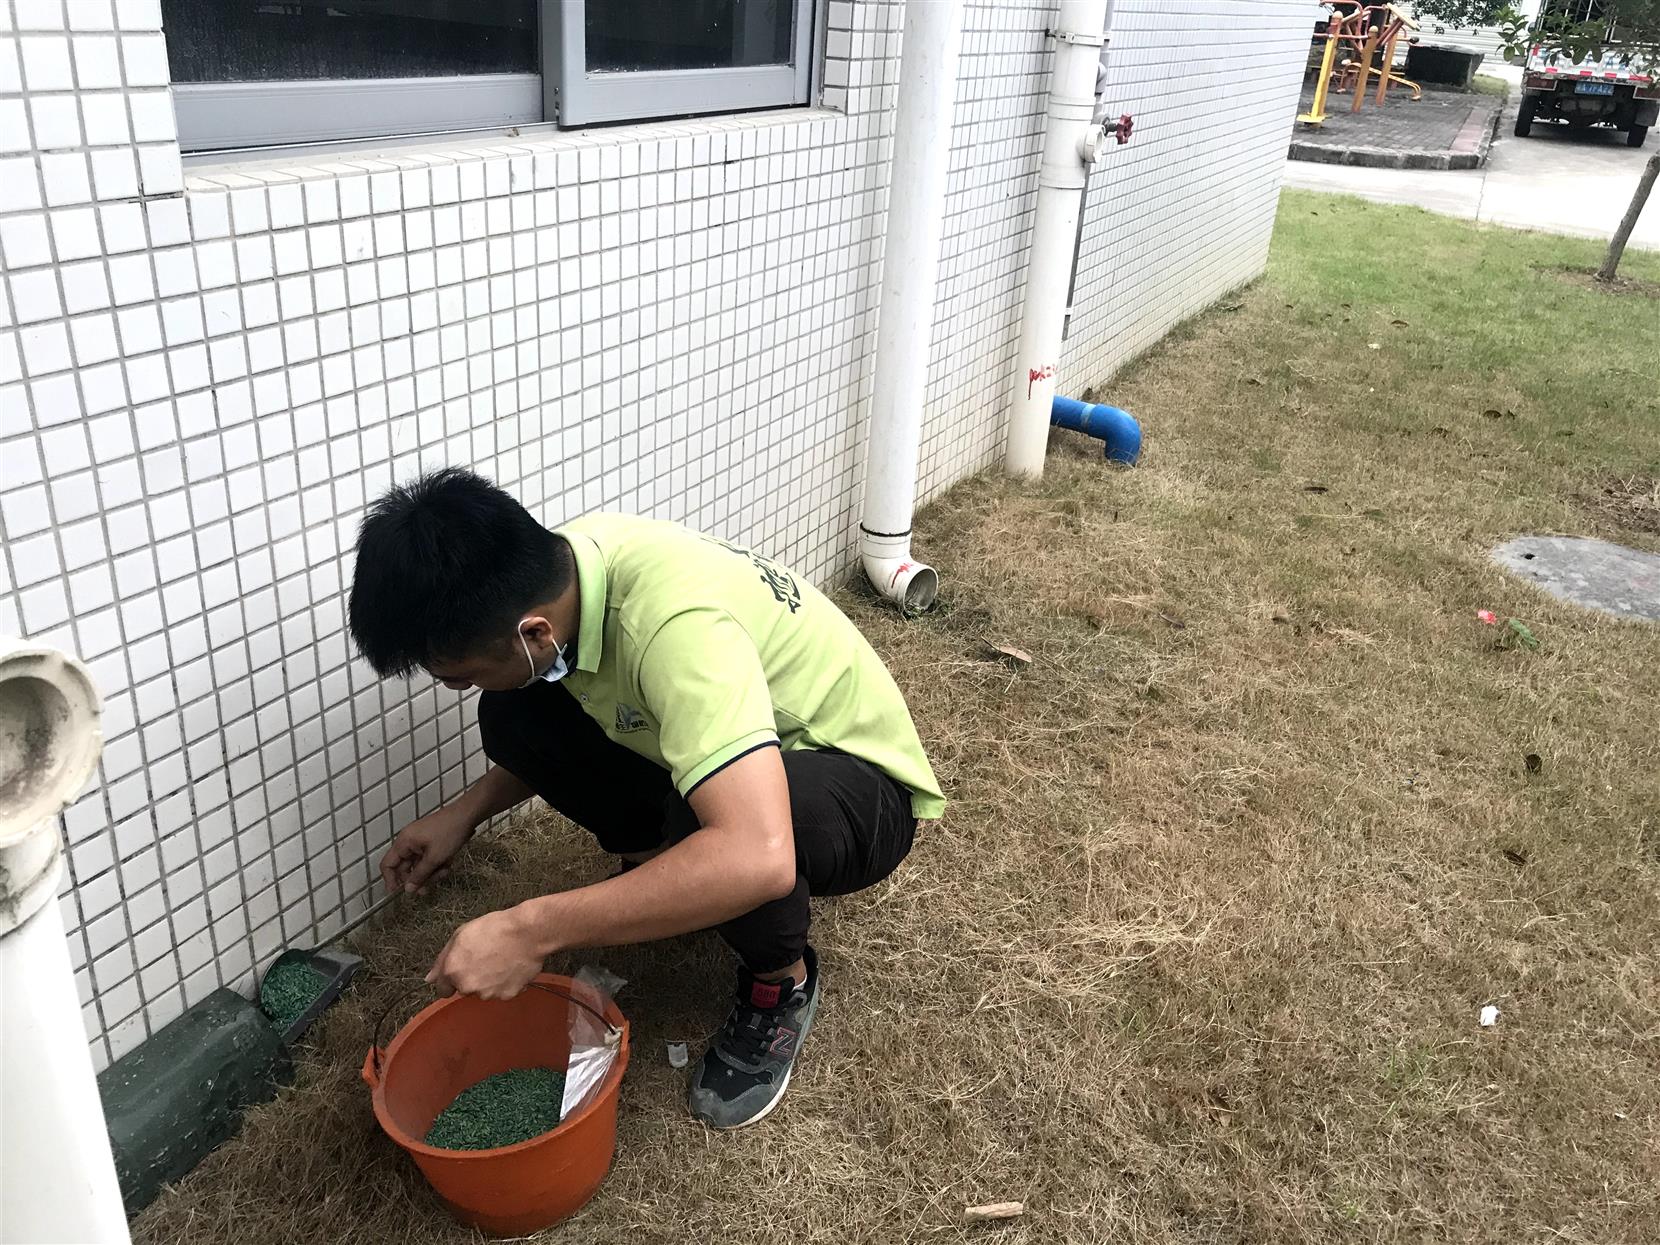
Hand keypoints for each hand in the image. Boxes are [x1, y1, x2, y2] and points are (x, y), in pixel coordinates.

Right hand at [380, 803, 475, 895]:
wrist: (467, 815)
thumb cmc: (450, 832)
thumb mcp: (434, 858)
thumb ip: (420, 875)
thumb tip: (408, 889)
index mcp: (404, 842)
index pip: (388, 864)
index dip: (391, 880)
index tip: (398, 893)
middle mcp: (409, 841)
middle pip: (405, 867)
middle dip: (418, 878)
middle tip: (427, 890)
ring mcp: (420, 841)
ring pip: (419, 865)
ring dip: (431, 872)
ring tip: (444, 870)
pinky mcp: (430, 842)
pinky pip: (428, 859)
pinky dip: (437, 864)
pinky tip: (448, 864)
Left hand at [426, 907, 545, 999]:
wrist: (528, 932)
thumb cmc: (494, 928)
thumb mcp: (461, 934)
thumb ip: (442, 960)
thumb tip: (429, 979)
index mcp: (453, 971)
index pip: (443, 989)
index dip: (452, 978)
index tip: (462, 968)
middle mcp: (467, 986)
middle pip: (465, 989)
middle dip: (472, 978)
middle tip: (486, 958)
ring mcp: (488, 993)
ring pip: (484, 991)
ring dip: (489, 982)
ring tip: (502, 961)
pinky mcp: (507, 995)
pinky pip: (502, 992)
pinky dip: (506, 983)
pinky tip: (512, 967)